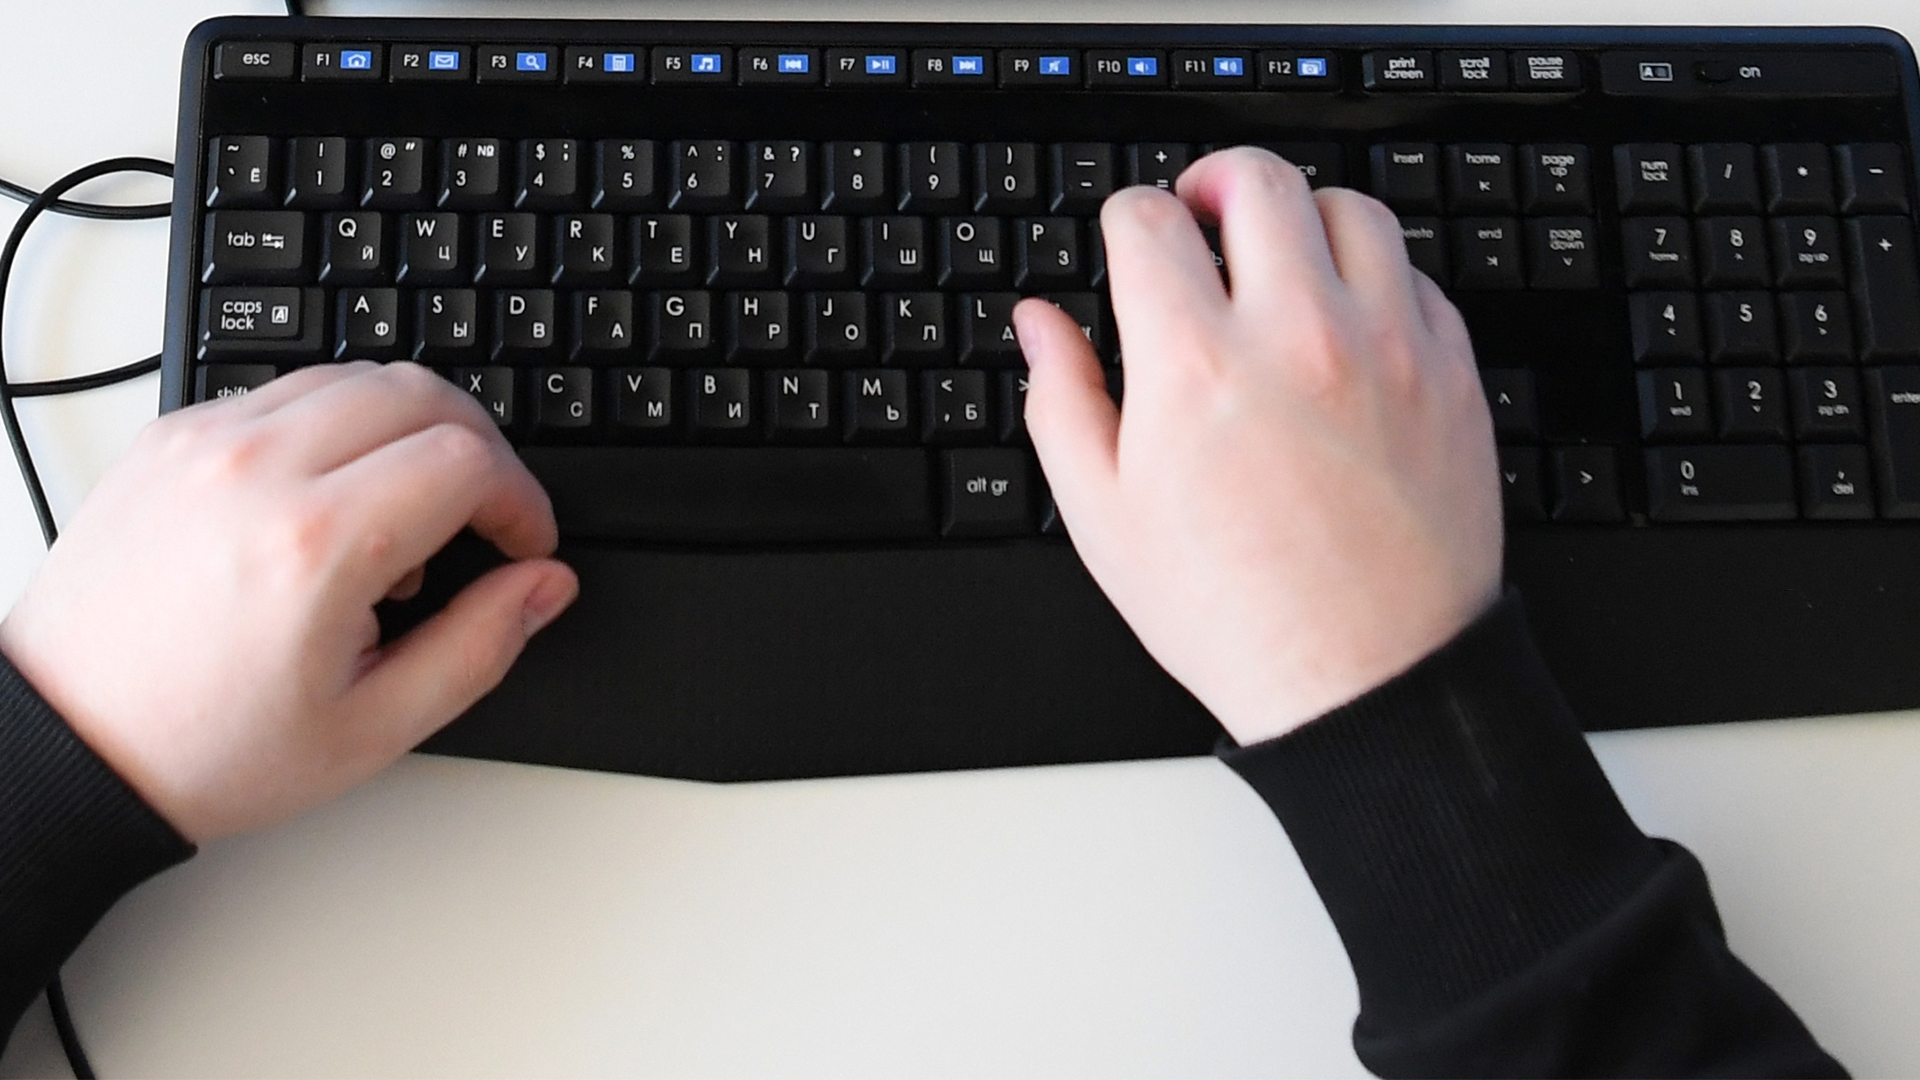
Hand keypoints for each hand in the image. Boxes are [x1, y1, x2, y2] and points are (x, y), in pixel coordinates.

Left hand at [0, 362, 576, 841]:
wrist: (69, 746)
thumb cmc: (208, 747)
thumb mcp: (374, 727)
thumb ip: (479, 647)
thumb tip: (545, 584)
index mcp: (317, 546)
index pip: (467, 459)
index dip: (520, 499)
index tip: (522, 544)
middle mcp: (258, 471)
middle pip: (421, 393)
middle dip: (480, 448)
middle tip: (485, 513)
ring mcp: (206, 442)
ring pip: (355, 377)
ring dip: (410, 429)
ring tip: (405, 514)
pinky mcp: (171, 436)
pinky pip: (285, 391)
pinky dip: (336, 426)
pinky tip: (334, 500)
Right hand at [1015, 147, 1501, 745]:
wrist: (1368, 681)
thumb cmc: (1233, 614)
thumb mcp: (1105, 518)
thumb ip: (1062, 401)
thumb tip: (1041, 325)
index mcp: (1195, 366)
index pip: (1149, 220)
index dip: (1127, 218)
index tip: (1132, 238)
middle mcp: (1297, 335)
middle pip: (1258, 181)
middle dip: (1213, 183)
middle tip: (1201, 215)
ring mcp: (1388, 347)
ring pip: (1351, 209)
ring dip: (1302, 218)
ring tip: (1279, 262)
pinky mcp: (1452, 374)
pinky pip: (1417, 277)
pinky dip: (1374, 278)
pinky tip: (1344, 323)